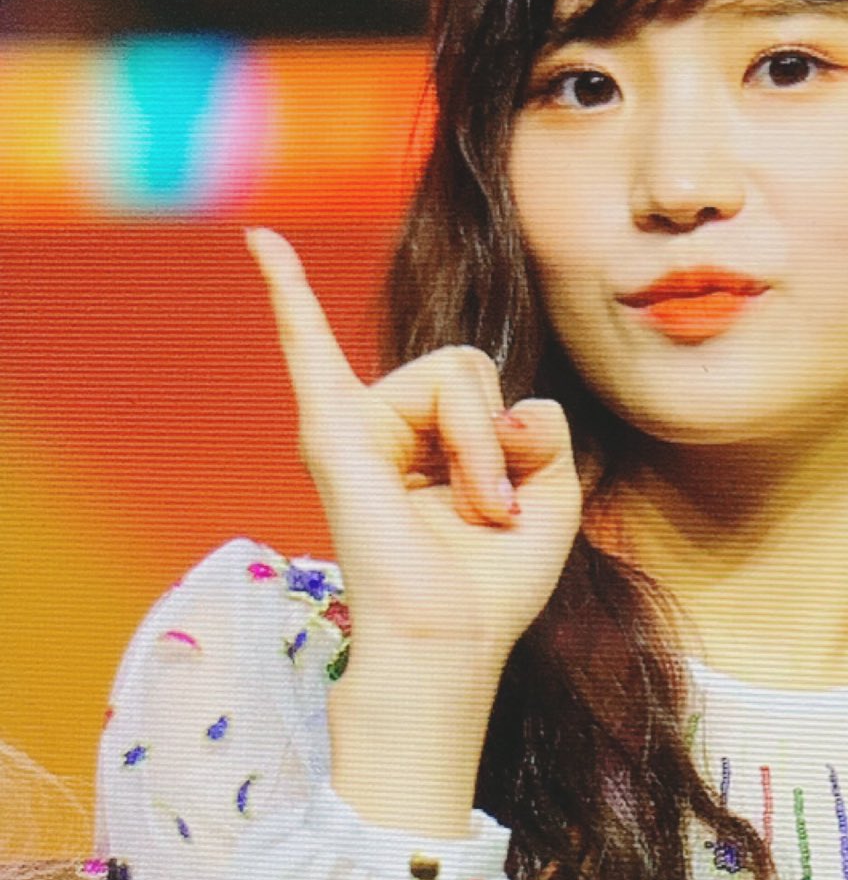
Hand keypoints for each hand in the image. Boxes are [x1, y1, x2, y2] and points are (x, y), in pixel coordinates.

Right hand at [244, 228, 582, 667]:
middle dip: (500, 436)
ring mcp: (354, 425)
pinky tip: (261, 240)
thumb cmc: (492, 583)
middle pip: (471, 366)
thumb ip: (543, 427)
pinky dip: (286, 289)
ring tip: (467, 506)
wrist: (449, 639)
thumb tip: (504, 405)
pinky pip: (307, 344)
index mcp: (433, 442)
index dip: (510, 434)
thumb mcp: (553, 493)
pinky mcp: (333, 434)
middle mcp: (387, 427)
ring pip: (454, 370)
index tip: (505, 510)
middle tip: (491, 508)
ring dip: (480, 444)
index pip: (473, 381)